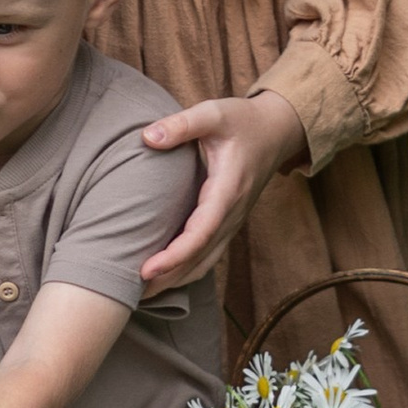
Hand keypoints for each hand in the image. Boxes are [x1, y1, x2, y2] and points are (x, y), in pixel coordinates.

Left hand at [137, 89, 306, 293]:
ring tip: (141, 294)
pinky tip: (163, 278)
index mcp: (229, 190)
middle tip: (131, 294)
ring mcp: (233, 221)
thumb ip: (182, 124)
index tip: (146, 270)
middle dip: (168, 278)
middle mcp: (233, 212)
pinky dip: (187, 271)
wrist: (277, 130)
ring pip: (206, 262)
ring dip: (176, 280)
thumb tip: (148, 138)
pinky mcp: (229, 223)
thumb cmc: (243, 121)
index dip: (175, 255)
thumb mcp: (214, 113)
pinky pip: (209, 255)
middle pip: (201, 257)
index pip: (201, 232)